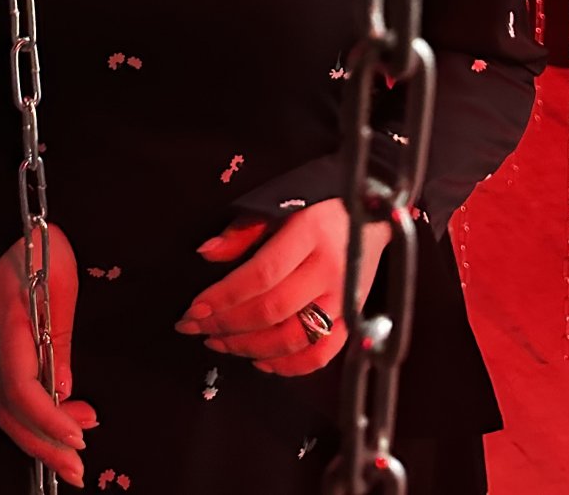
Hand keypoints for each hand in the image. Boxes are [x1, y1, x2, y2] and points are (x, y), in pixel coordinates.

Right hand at [0, 223, 98, 488]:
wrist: (8, 213)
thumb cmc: (38, 238)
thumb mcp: (61, 281)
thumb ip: (59, 338)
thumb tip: (64, 392)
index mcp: (4, 323)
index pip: (20, 389)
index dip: (49, 420)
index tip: (79, 436)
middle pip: (8, 411)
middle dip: (43, 446)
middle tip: (78, 468)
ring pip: (6, 406)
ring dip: (40, 435)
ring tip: (75, 451)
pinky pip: (8, 390)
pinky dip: (33, 413)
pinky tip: (60, 417)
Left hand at [174, 201, 392, 375]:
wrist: (374, 215)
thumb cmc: (321, 205)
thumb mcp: (283, 203)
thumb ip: (245, 228)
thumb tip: (206, 253)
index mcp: (311, 233)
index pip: (262, 274)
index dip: (224, 295)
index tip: (194, 308)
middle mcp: (330, 270)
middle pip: (272, 310)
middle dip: (226, 325)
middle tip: (195, 328)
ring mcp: (344, 301)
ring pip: (292, 339)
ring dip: (248, 347)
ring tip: (218, 342)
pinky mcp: (352, 321)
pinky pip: (320, 356)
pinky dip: (287, 366)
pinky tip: (259, 360)